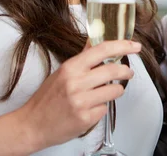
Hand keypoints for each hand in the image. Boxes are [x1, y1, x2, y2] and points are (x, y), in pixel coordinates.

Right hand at [17, 40, 140, 149]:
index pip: (102, 50)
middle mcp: (76, 83)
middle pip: (113, 70)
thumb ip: (82, 57)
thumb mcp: (62, 72)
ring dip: (116, 90)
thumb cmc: (46, 98)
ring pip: (115, 90)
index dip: (122, 45)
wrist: (32, 125)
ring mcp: (81, 101)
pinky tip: (92, 107)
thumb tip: (94, 41)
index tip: (134, 46)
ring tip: (108, 91)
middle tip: (128, 72)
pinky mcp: (86, 118)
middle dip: (126, 71)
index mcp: (71, 68)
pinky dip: (102, 107)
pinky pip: (105, 108)